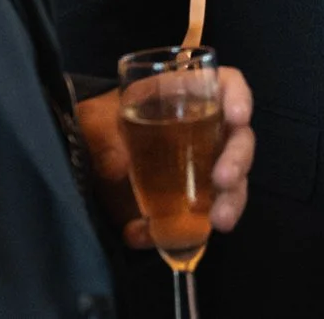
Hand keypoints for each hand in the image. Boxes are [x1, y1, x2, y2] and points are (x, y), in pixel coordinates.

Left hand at [77, 65, 257, 248]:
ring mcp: (201, 168)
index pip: (227, 86)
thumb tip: (117, 167)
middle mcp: (204, 130)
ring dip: (230, 200)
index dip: (239, 98)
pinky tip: (152, 237)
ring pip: (231, 181)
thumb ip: (102, 138)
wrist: (85, 160)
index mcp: (185, 97)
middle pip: (238, 138)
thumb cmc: (97, 126)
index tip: (238, 118)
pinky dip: (181, 233)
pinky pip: (199, 218)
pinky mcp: (189, 202)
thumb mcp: (92, 122)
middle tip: (223, 180)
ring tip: (220, 221)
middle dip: (237, 160)